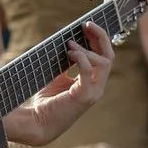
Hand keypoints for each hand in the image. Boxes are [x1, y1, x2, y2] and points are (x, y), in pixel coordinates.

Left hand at [4, 27, 115, 147]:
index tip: (86, 25)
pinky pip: (89, 71)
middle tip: (86, 25)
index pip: (104, 56)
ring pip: (104, 62)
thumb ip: (66, 62)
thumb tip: (67, 41)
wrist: (37, 123)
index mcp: (93, 82)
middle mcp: (97, 87)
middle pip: (109, 56)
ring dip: (87, 49)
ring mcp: (93, 92)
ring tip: (69, 44)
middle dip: (100, 37)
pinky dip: (81, 58)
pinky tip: (69, 52)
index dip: (98, 39)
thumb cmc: (46, 102)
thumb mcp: (57, 76)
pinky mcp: (84, 96)